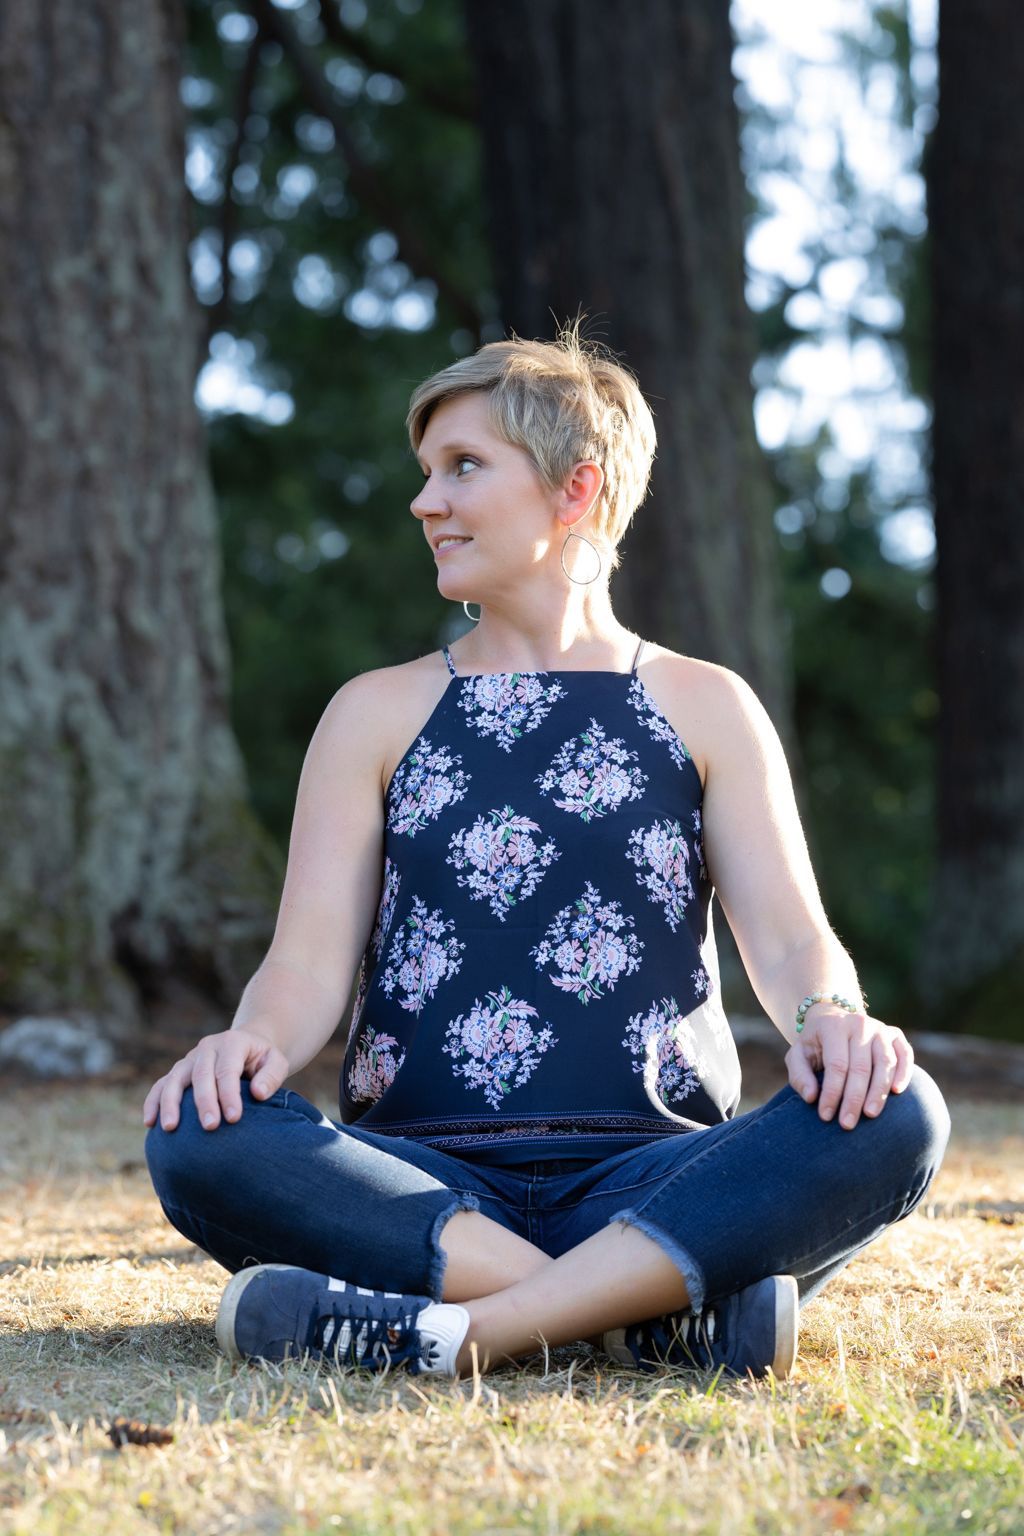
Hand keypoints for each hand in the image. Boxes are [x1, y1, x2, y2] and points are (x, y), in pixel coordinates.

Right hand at [142, 1028, 289, 1132]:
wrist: (247, 1045)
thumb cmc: (263, 1059)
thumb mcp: (276, 1061)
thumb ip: (272, 1075)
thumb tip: (258, 1093)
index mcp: (232, 1043)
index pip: (227, 1069)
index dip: (229, 1094)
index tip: (234, 1118)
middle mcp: (207, 1048)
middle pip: (201, 1075)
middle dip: (204, 1102)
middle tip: (210, 1127)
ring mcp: (190, 1059)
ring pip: (174, 1078)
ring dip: (170, 1103)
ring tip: (170, 1128)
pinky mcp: (179, 1071)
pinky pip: (161, 1085)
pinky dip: (154, 1102)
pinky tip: (149, 1122)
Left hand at [785, 1007, 913, 1129]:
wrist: (833, 1019)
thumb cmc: (815, 1045)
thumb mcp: (798, 1055)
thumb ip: (799, 1076)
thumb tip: (811, 1097)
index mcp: (833, 1026)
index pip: (836, 1064)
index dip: (831, 1092)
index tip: (825, 1115)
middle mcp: (859, 1024)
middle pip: (860, 1067)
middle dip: (854, 1099)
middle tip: (847, 1124)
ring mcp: (880, 1029)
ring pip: (885, 1062)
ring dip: (879, 1091)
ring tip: (870, 1114)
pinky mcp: (895, 1035)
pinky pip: (905, 1054)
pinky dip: (904, 1072)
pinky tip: (897, 1092)